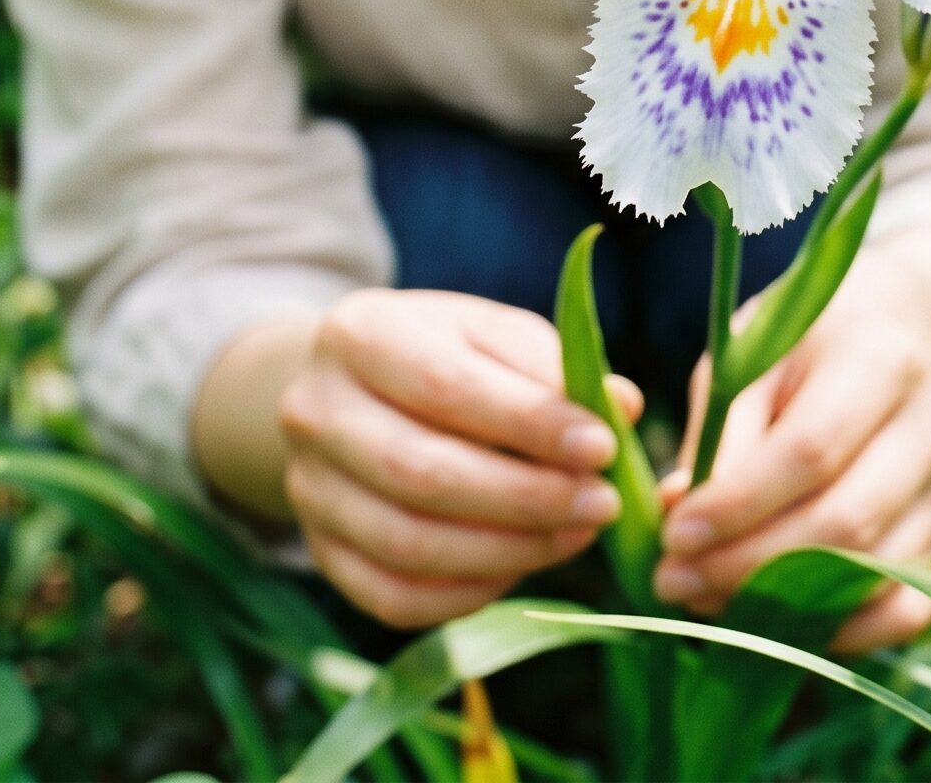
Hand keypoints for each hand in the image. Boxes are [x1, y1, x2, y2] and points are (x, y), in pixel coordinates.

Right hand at [275, 288, 643, 627]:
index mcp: (360, 334)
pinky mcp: (319, 550)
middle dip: (524, 498)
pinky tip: (522, 567)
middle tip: (600, 505)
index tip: (601, 447)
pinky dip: (465, 593)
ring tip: (575, 536)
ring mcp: (308, 487)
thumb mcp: (491, 334)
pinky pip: (391, 596)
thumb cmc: (441, 353)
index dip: (530, 425)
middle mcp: (316, 411)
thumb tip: (622, 407)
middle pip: (421, 474)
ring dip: (506, 552)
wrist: (349, 391)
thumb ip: (552, 367)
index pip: (447, 388)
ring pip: (406, 543)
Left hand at [652, 249, 930, 653]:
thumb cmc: (802, 352)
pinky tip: (778, 625)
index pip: (811, 448)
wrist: (888, 342)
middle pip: (846, 520)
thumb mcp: (752, 362)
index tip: (676, 533)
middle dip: (750, 563)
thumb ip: (719, 435)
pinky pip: (906, 609)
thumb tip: (679, 515)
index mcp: (881, 358)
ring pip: (875, 572)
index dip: (739, 503)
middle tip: (676, 580)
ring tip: (709, 599)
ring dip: (784, 605)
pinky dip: (841, 632)